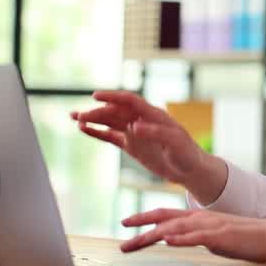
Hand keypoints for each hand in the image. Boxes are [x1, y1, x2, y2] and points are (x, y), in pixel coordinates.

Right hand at [71, 91, 227, 202]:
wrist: (190, 168)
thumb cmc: (186, 153)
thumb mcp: (175, 142)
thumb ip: (155, 133)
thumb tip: (134, 126)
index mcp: (153, 114)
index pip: (129, 100)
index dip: (112, 96)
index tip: (95, 96)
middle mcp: (141, 120)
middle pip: (115, 111)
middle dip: (97, 112)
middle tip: (79, 116)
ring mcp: (134, 132)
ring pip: (110, 122)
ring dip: (93, 119)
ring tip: (75, 118)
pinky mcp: (131, 145)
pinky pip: (111, 136)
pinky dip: (97, 132)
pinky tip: (83, 129)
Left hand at [120, 208, 265, 265]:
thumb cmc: (245, 238)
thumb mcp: (215, 237)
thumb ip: (198, 237)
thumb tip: (184, 240)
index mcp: (198, 217)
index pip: (165, 214)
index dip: (144, 217)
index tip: (126, 222)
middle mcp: (200, 218)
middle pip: (164, 219)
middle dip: (140, 227)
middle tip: (122, 240)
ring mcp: (209, 225)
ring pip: (176, 227)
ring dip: (153, 235)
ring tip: (135, 241)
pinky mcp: (220, 235)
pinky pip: (197, 237)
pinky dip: (181, 238)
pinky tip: (168, 240)